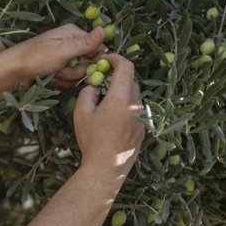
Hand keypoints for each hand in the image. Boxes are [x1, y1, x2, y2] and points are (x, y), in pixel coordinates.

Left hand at [0, 24, 108, 89]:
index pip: (97, 48)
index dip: (93, 60)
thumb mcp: (62, 50)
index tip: (81, 65)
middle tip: (60, 69)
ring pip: (79, 74)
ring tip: (53, 74)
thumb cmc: (35, 58)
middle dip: (76, 71)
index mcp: (72, 33)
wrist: (12, 73)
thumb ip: (85, 43)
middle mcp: (70, 44)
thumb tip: (104, 29)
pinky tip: (51, 79)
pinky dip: (61, 81)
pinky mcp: (58, 70)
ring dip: (67, 77)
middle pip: (89, 63)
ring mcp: (64, 58)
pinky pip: (69, 79)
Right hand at [73, 54, 144, 174]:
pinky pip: (136, 110)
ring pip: (134, 96)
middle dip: (117, 77)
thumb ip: (88, 92)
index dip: (116, 58)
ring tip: (106, 104)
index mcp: (121, 98)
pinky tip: (113, 120)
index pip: (126, 67)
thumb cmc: (92, 140)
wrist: (107, 167)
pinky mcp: (144, 128)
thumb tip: (95, 86)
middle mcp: (136, 104)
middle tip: (103, 81)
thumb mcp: (81, 112)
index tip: (106, 60)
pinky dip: (126, 107)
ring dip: (122, 93)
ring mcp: (142, 117)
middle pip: (131, 80)